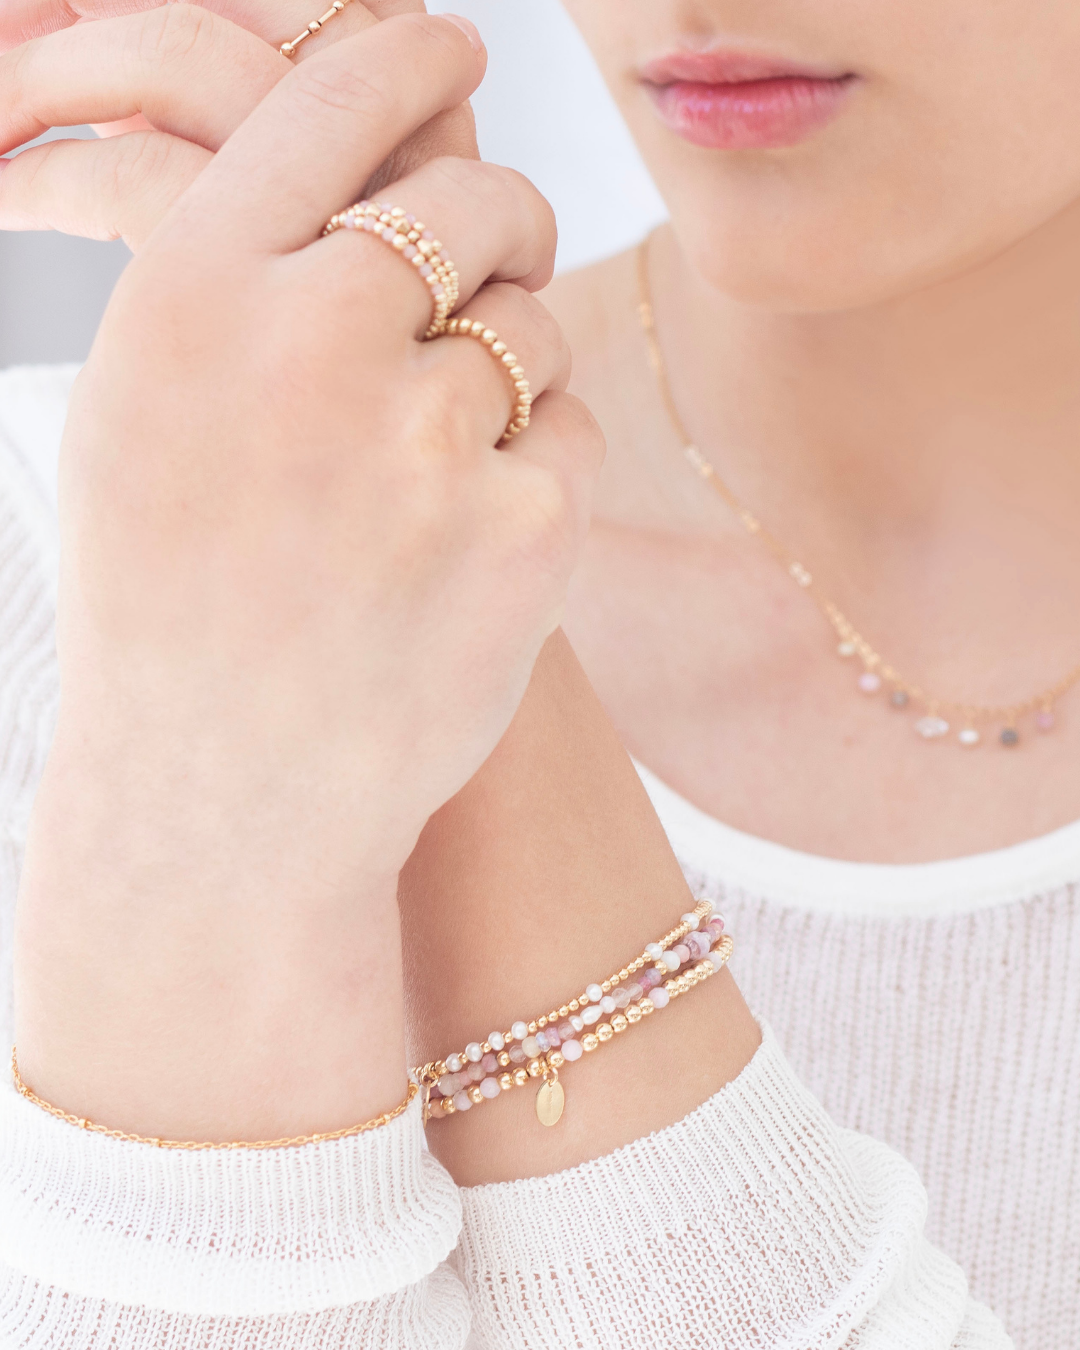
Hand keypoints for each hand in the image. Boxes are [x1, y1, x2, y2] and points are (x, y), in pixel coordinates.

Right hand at [15, 13, 602, 1136]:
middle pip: (473, 203)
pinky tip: (463, 546)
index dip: (410, 61)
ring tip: (428, 475)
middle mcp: (308, 345)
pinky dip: (535, 469)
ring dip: (507, 373)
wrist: (226, 799)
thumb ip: (248, 277)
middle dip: (497, 227)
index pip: (333, 100)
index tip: (453, 54)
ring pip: (534, 325)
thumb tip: (374, 176)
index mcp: (190, 293)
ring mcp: (423, 440)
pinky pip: (569, 431)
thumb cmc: (180, 602)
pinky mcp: (523, 530)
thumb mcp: (151, 414)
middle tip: (489, 266)